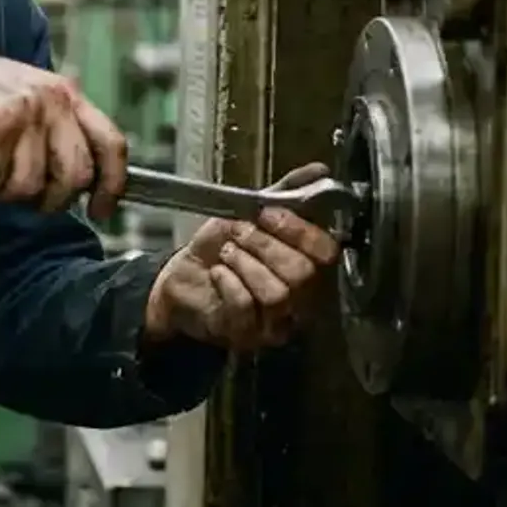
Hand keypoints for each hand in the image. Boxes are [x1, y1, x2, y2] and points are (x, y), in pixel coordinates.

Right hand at [0, 37, 126, 221]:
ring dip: (0, 192)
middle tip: (16, 197)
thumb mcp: (21, 99)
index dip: (112, 184)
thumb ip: (49, 131)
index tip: (102, 210)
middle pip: (74, 176)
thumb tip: (69, 182)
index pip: (111, 143)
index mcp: (65, 94)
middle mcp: (53, 100)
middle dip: (47, 200)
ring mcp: (27, 113)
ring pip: (30, 185)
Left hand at [142, 163, 341, 349]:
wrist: (179, 277)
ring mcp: (275, 322)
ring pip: (277, 293)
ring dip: (246, 264)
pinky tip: (217, 274)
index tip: (267, 214)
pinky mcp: (246, 336)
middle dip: (265, 245)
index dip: (298, 230)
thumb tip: (320, 170)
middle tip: (240, 234)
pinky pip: (246, 307)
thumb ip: (285, 193)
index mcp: (308, 267)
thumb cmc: (219, 248)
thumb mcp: (249, 213)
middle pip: (302, 274)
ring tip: (227, 253)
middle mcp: (300, 299)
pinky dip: (227, 282)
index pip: (327, 252)